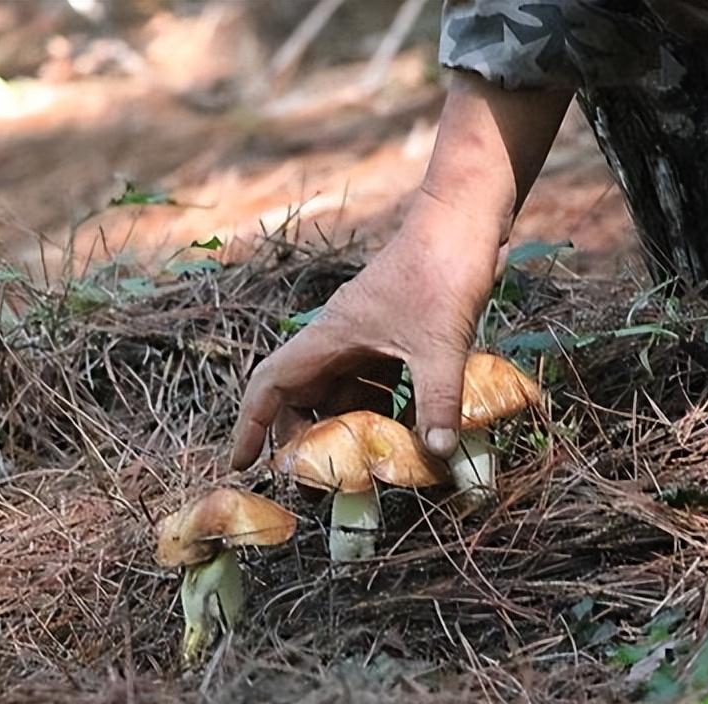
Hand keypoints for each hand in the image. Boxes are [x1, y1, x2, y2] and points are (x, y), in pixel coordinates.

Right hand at [230, 202, 501, 469]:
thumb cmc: (443, 270)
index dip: (251, 425)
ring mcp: (368, 336)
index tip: (242, 465)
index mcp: (331, 337)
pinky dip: (383, 412)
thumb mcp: (441, 343)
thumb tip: (440, 454)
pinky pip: (377, 383)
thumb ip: (438, 401)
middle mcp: (341, 338)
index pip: (271, 385)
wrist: (465, 218)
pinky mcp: (397, 335)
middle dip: (303, 439)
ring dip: (345, 429)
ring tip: (356, 471)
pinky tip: (405, 438)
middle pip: (302, 396)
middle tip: (314, 482)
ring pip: (341, 393)